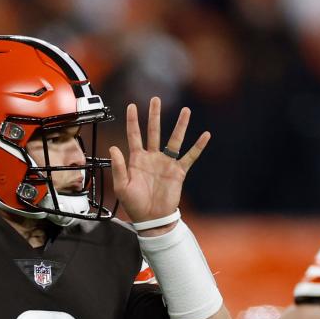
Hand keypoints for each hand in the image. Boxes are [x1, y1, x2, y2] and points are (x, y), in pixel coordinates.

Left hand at [108, 97, 209, 232]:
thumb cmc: (134, 204)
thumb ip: (118, 167)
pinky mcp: (178, 171)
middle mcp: (152, 157)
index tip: (132, 106)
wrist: (151, 219)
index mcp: (137, 159)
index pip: (134, 135)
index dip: (133, 121)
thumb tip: (113, 148)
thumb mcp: (122, 186)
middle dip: (155, 115)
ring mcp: (166, 163)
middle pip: (154, 131)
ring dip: (180, 125)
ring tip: (186, 111)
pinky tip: (205, 135)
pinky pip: (190, 156)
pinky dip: (198, 146)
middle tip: (156, 99)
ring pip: (174, 139)